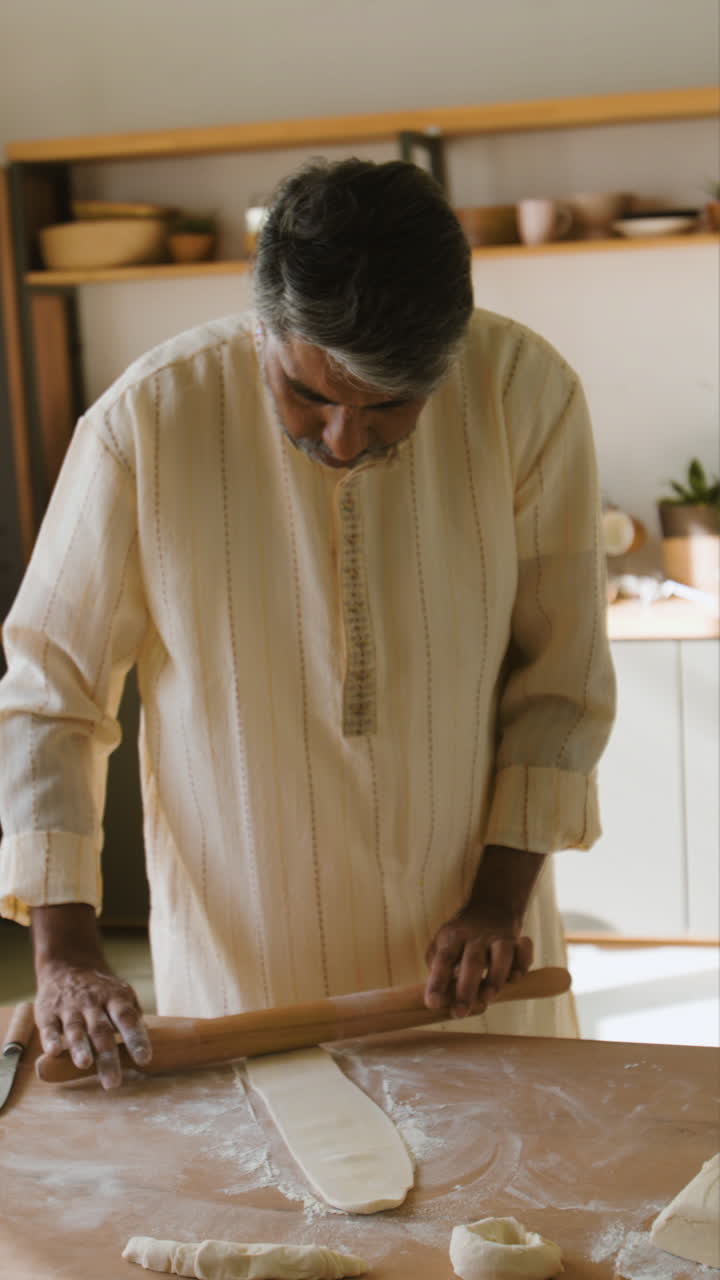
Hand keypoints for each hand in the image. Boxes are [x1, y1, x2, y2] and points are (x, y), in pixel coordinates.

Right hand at [35, 961, 151, 1089]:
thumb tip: (147, 1041)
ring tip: (84, 1064)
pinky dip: (51, 1040)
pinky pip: (50, 1027)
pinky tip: (54, 1052)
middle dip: (107, 1057)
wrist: (68, 965)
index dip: (136, 1038)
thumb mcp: (121, 994)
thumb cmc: (101, 990)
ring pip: (76, 1029)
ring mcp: (69, 1008)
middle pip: (102, 1031)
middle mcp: (92, 1003)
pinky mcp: (48, 1013)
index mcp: (115, 998)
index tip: (144, 1059)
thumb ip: (133, 1016)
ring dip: (80, 1047)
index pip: (128, 1019)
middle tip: (113, 1082)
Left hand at [424, 905, 533, 1017]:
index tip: (432, 1003)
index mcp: (454, 937)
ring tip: (488, 998)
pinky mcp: (518, 941)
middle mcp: (476, 936)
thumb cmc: (461, 938)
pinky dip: (523, 963)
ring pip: (501, 954)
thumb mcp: (442, 946)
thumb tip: (439, 1001)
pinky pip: (524, 950)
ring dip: (495, 977)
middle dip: (466, 988)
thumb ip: (439, 971)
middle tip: (459, 1012)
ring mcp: (499, 937)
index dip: (437, 981)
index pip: (443, 959)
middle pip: (472, 960)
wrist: (491, 907)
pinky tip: (516, 978)